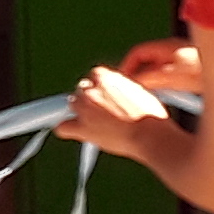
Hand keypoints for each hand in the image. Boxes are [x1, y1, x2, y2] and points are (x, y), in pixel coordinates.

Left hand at [60, 63, 174, 160]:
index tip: (104, 97)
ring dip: (80, 111)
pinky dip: (66, 128)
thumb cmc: (150, 117)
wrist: (149, 135)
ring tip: (93, 122)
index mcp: (106, 78)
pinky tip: (75, 131)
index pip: (94, 77)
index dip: (99, 89)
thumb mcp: (138, 91)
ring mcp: (85, 108)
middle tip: (100, 111)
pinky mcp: (82, 127)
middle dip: (89, 99)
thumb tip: (117, 92)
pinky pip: (62, 127)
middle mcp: (92, 90)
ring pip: (72, 104)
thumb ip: (122, 88)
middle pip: (81, 90)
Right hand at [116, 38, 200, 96]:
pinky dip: (166, 91)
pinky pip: (172, 81)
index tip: (123, 84)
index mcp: (166, 48)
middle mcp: (174, 53)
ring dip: (154, 87)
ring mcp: (184, 63)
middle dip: (139, 79)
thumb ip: (151, 78)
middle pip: (148, 64)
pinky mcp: (194, 75)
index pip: (138, 53)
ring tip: (148, 102)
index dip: (127, 67)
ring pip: (160, 75)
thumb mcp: (172, 75)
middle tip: (132, 95)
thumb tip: (133, 83)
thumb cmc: (205, 70)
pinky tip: (167, 104)